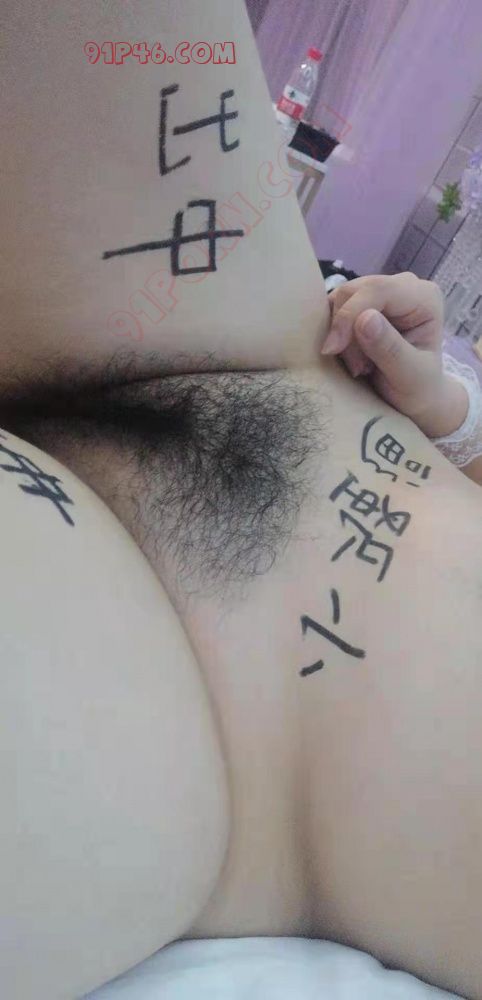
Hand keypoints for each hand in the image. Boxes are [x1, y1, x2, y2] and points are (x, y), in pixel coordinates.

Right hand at [321, 272, 467, 437]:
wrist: (413, 398)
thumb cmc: (417, 389)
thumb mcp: (409, 377)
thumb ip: (390, 349)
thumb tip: (365, 318)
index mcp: (424, 297)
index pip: (377, 290)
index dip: (349, 315)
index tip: (333, 349)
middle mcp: (404, 286)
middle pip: (354, 291)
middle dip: (344, 330)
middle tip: (356, 368)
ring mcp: (382, 292)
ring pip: (340, 298)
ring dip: (339, 334)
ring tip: (358, 365)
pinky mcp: (363, 302)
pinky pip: (335, 307)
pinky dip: (335, 332)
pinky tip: (350, 355)